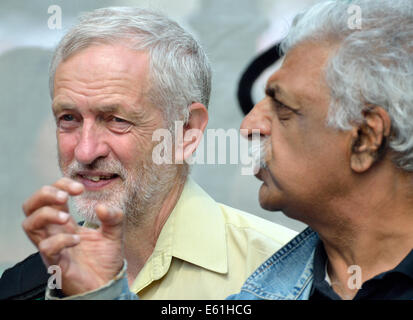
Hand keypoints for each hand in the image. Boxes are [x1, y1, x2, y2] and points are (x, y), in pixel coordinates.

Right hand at [22, 177, 124, 295]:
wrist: (107, 284)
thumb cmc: (105, 259)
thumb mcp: (115, 233)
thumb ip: (114, 217)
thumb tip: (102, 206)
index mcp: (65, 222)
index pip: (51, 195)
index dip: (61, 185)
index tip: (80, 188)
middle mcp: (54, 232)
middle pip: (30, 206)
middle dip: (44, 194)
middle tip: (64, 196)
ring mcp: (51, 247)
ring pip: (29, 225)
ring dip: (46, 214)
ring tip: (66, 216)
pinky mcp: (55, 263)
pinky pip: (46, 248)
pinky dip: (60, 240)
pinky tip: (77, 240)